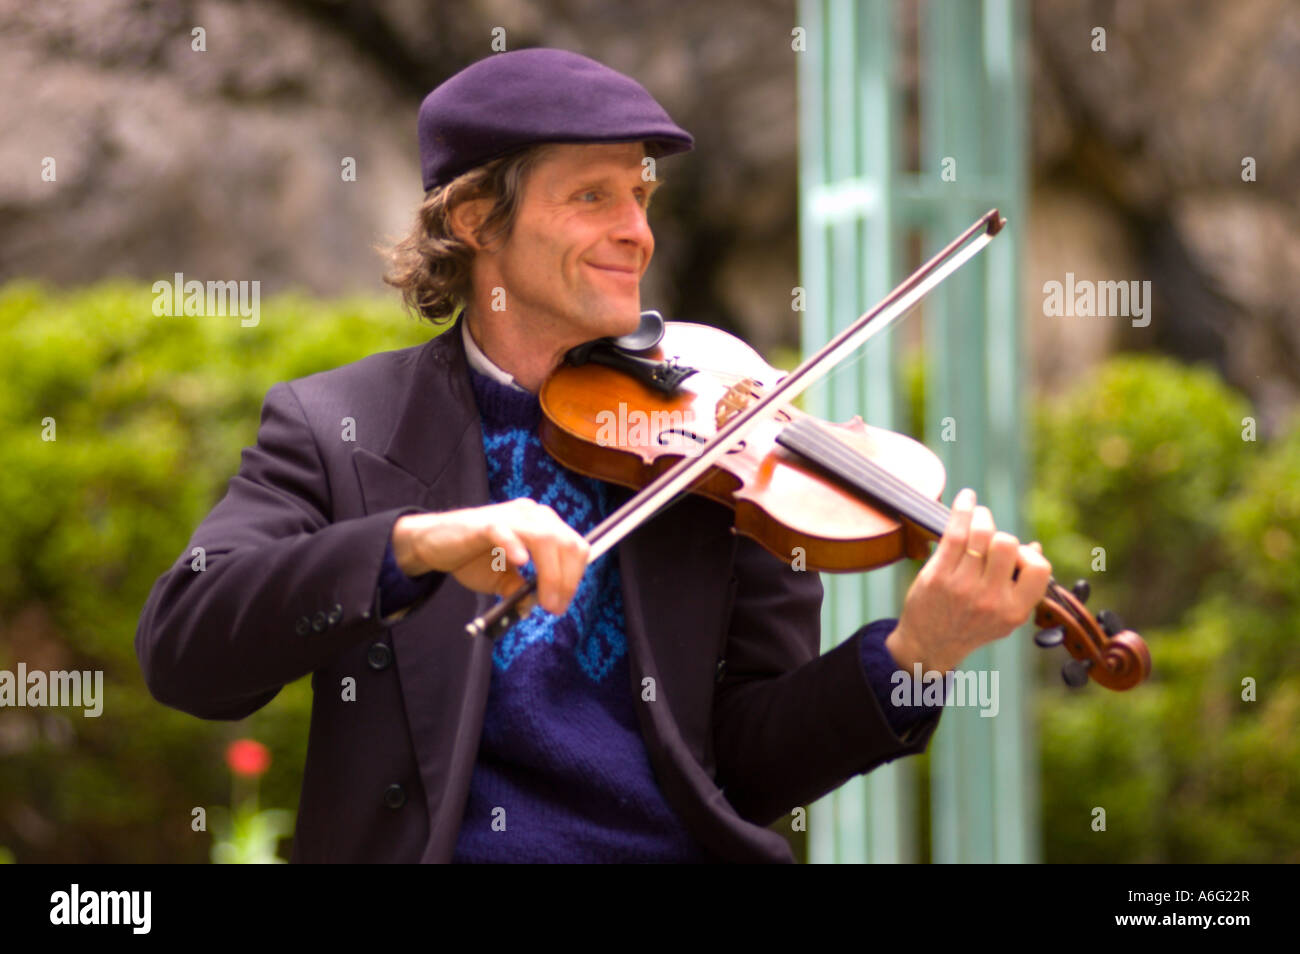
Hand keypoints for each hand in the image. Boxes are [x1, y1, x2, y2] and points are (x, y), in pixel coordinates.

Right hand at [391, 500, 589, 615]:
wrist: (433, 544)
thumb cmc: (471, 557)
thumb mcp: (501, 579)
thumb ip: (519, 589)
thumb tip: (531, 608)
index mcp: (542, 524)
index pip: (575, 546)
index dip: (575, 576)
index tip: (563, 603)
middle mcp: (531, 515)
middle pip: (566, 543)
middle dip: (567, 579)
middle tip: (555, 607)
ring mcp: (509, 517)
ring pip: (544, 539)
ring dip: (550, 574)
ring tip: (544, 600)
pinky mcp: (484, 524)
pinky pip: (505, 531)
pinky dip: (515, 546)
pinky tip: (521, 561)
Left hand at [884, 488, 1050, 673]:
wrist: (929, 645)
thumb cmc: (971, 626)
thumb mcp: (1005, 617)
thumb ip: (1023, 587)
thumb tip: (1035, 546)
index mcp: (1014, 611)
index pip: (1039, 568)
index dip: (1030, 553)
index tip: (1017, 552)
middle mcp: (990, 600)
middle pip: (1007, 544)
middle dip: (1001, 535)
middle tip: (990, 538)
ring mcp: (962, 587)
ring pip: (981, 534)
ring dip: (982, 517)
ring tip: (978, 515)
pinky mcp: (937, 576)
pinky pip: (955, 533)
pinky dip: (962, 509)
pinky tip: (966, 498)